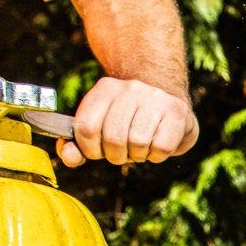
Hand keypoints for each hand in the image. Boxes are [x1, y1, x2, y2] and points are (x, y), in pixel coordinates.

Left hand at [57, 76, 196, 167]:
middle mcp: (130, 88)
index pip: (86, 127)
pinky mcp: (176, 111)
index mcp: (105, 89)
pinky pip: (161, 147)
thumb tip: (69, 157)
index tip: (99, 151)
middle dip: (116, 155)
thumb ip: (78, 145)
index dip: (90, 149)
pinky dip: (157, 156)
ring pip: (138, 143)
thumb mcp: (99, 129)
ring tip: (141, 147)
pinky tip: (157, 146)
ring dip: (138, 155)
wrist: (166, 102)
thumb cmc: (127, 122)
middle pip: (113, 138)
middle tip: (123, 152)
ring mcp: (155, 97)